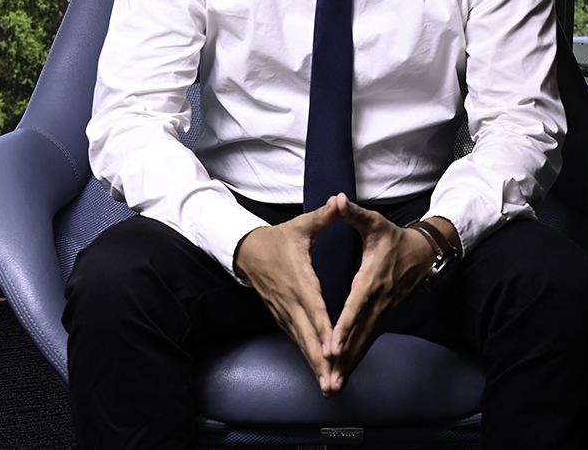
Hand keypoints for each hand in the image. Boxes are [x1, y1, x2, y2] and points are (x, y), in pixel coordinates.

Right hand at [233, 197, 340, 392]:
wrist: (247, 251)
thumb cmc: (278, 238)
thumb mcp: (301, 225)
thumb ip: (323, 217)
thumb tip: (340, 200)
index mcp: (299, 279)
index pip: (314, 307)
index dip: (323, 328)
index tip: (333, 349)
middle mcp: (291, 300)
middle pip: (307, 335)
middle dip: (319, 360)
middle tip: (332, 383)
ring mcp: (284, 312)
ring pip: (301, 342)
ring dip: (313, 365)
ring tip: (328, 387)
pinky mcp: (282, 317)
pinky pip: (296, 339)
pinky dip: (307, 357)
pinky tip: (318, 372)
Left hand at [322, 196, 458, 393]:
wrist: (424, 254)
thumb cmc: (394, 238)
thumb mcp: (375, 222)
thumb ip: (354, 214)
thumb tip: (338, 199)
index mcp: (371, 280)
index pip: (356, 307)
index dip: (344, 327)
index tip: (332, 346)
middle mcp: (378, 303)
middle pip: (359, 336)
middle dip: (344, 359)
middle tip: (328, 381)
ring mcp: (383, 314)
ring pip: (364, 344)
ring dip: (350, 366)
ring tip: (332, 387)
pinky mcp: (384, 320)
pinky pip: (368, 343)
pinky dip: (357, 361)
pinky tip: (344, 376)